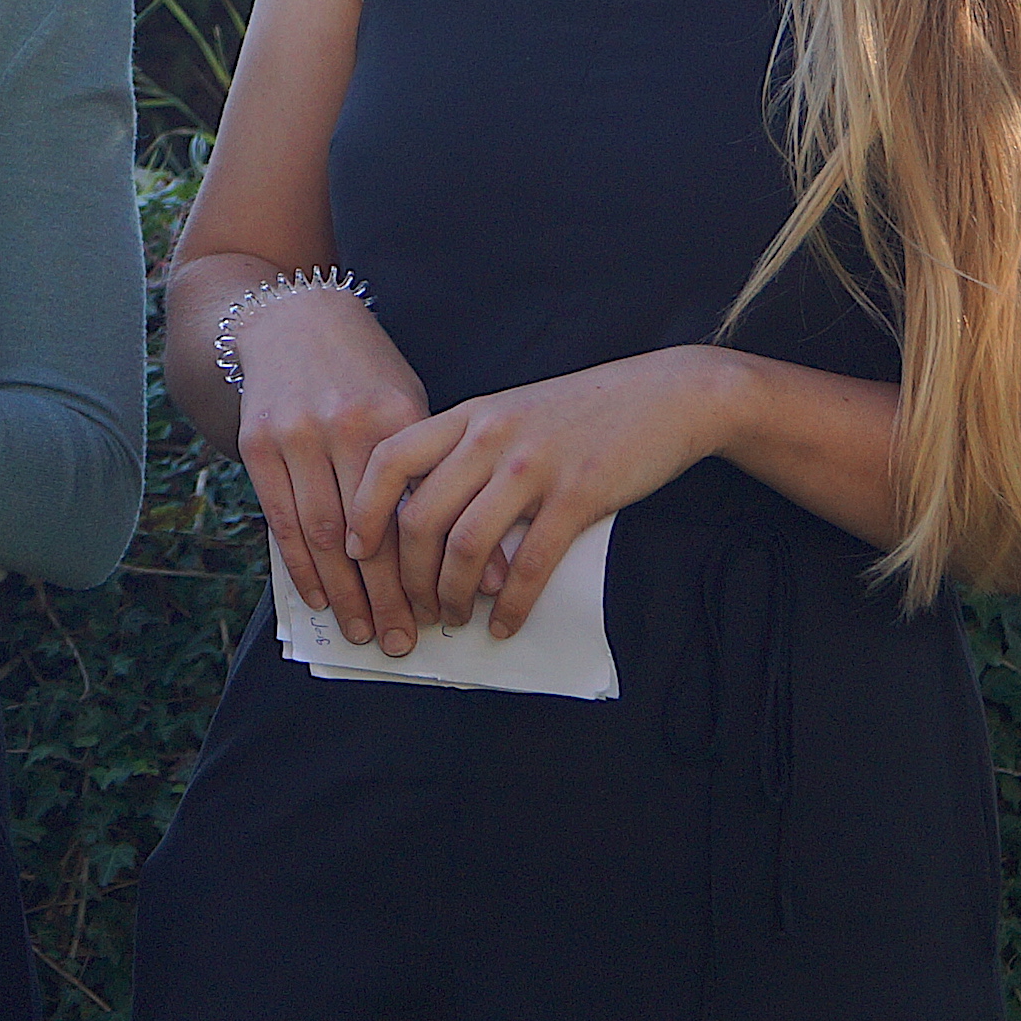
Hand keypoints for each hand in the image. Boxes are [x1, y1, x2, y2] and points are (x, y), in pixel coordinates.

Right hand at [230, 289, 432, 656]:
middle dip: (384, 597)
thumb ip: (433, 473)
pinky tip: (319, 598)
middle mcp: (342, 426)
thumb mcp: (408, 405)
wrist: (293, 318)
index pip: (411, 512)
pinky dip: (301, 567)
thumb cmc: (364, 371)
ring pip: (322, 535)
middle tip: (400, 641)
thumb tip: (479, 553)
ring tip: (362, 633)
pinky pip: (281, 520)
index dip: (423, 570)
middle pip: (366, 534)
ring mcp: (296, 435)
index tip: (439, 613)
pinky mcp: (259, 443)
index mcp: (393, 417)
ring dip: (342, 594)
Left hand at [349, 347, 754, 637]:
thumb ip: (469, 450)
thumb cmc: (583, 412)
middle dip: (407, 576)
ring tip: (455, 618)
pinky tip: (508, 624)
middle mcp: (492, 436)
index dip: (364, 510)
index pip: (390, 459)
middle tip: (413, 608)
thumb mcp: (512, 414)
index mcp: (470, 416)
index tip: (357, 550)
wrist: (664, 395)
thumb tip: (426, 514)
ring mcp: (534, 466)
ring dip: (453, 596)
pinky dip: (512, 605)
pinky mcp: (578, 495)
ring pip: (466, 546)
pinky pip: (529, 565)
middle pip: (420, 516)